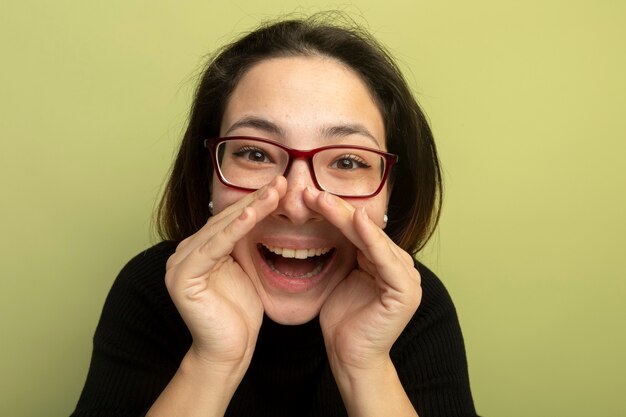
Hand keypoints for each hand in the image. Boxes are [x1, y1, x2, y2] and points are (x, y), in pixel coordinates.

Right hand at [165, 178, 286, 368]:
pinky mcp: (182, 276)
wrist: (229, 351)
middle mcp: (185, 251)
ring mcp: (179, 263)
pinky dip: (233, 231)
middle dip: (256, 199)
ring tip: (274, 191)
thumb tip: (260, 212)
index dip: (256, 201)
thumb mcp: (245, 269)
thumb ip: (244, 244)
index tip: (282, 185)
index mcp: (199, 248)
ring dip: (250, 209)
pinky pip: (214, 248)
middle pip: (226, 220)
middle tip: (282, 180)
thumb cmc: (240, 313)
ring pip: (221, 229)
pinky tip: (252, 215)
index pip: (231, 219)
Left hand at [303, 188, 421, 372]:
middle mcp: (401, 266)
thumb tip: (333, 220)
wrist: (349, 357)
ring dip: (348, 218)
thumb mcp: (342, 276)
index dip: (336, 212)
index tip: (309, 196)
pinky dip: (370, 238)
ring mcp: (407, 278)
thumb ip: (347, 251)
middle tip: (312, 192)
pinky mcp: (405, 291)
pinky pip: (384, 259)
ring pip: (373, 239)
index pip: (360, 230)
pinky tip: (356, 220)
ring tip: (323, 200)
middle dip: (338, 210)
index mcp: (387, 262)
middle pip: (366, 231)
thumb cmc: (344, 320)